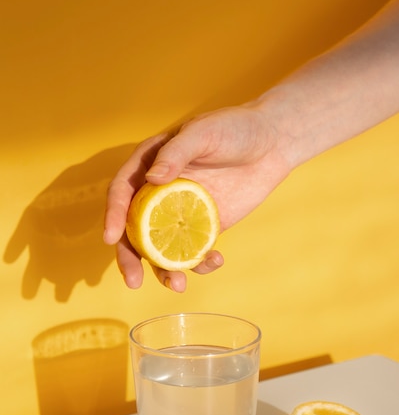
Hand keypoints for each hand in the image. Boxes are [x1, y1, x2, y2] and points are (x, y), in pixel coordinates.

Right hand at [104, 104, 291, 290]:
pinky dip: (201, 263)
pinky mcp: (205, 226)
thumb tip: (152, 179)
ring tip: (178, 286)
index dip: (114, 215)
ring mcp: (182, 212)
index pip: (122, 192)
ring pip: (163, 247)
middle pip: (135, 229)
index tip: (111, 238)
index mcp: (149, 164)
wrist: (272, 143)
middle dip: (130, 258)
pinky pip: (195, 251)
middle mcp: (159, 192)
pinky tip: (215, 262)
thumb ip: (176, 154)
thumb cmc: (234, 128)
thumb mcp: (202, 132)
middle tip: (133, 281)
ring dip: (165, 270)